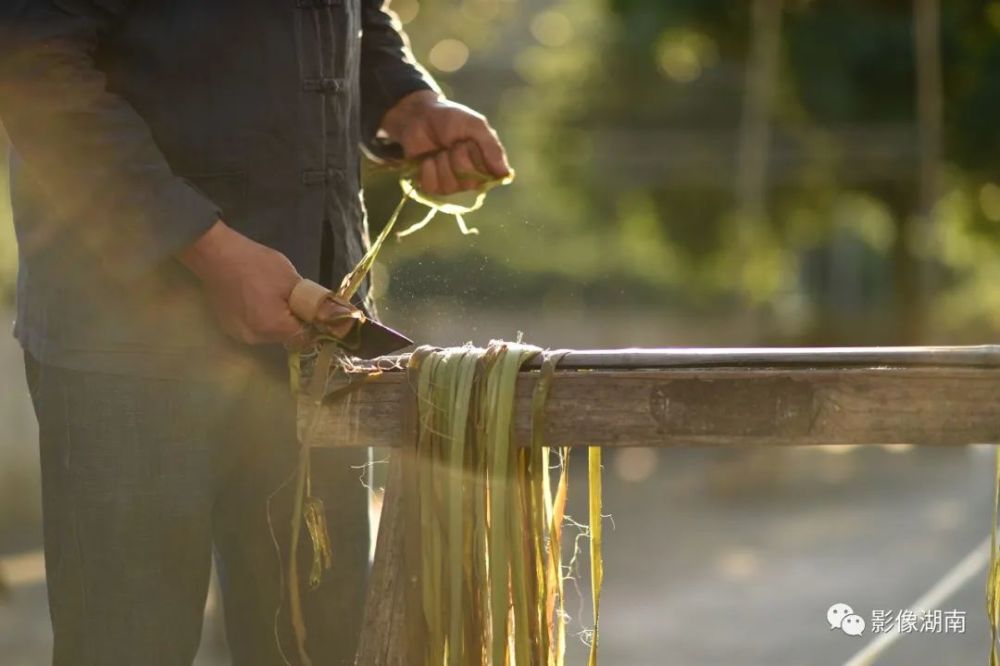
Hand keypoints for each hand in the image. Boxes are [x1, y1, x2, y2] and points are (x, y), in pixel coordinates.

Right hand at [178, 221, 303, 344]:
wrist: (217, 255)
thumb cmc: (256, 265)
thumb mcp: (291, 280)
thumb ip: (312, 303)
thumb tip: (330, 316)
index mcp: (272, 328)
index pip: (303, 336)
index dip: (311, 323)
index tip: (310, 308)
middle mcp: (254, 338)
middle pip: (285, 336)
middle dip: (292, 321)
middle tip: (290, 297)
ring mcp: (238, 334)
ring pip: (269, 333)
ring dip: (276, 320)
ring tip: (271, 296)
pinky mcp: (228, 327)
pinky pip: (253, 327)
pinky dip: (259, 317)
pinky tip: (256, 299)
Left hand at [380, 90, 510, 194]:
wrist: (418, 116)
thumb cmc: (449, 119)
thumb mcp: (474, 125)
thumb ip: (491, 148)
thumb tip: (506, 174)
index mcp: (485, 164)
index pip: (490, 176)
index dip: (477, 159)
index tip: (469, 142)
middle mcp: (471, 178)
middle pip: (469, 183)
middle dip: (458, 159)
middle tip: (452, 144)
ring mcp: (451, 184)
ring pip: (450, 187)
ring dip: (441, 164)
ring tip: (439, 151)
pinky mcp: (431, 186)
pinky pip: (432, 188)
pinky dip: (427, 170)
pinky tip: (427, 159)